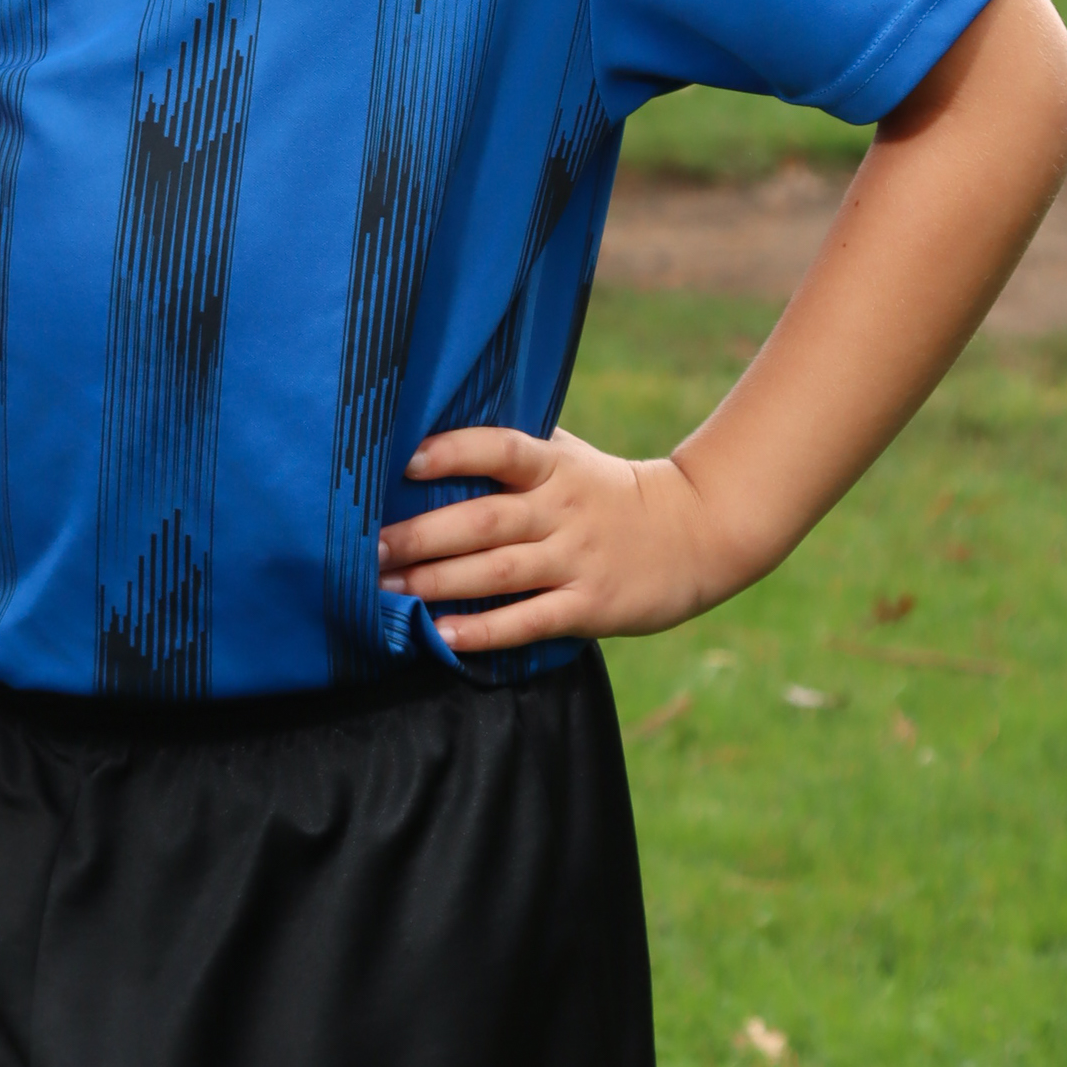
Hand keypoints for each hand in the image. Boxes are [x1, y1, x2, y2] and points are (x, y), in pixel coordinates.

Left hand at [375, 427, 723, 652]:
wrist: (696, 532)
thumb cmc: (609, 490)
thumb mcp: (570, 456)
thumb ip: (516, 449)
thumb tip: (436, 432)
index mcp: (554, 466)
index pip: (501, 448)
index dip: (454, 451)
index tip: (405, 461)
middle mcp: (561, 510)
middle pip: (485, 520)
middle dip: (422, 535)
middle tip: (370, 548)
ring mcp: (576, 559)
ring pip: (499, 571)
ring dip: (439, 583)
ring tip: (387, 592)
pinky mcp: (589, 606)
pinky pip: (529, 619)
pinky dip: (485, 630)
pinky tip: (443, 634)